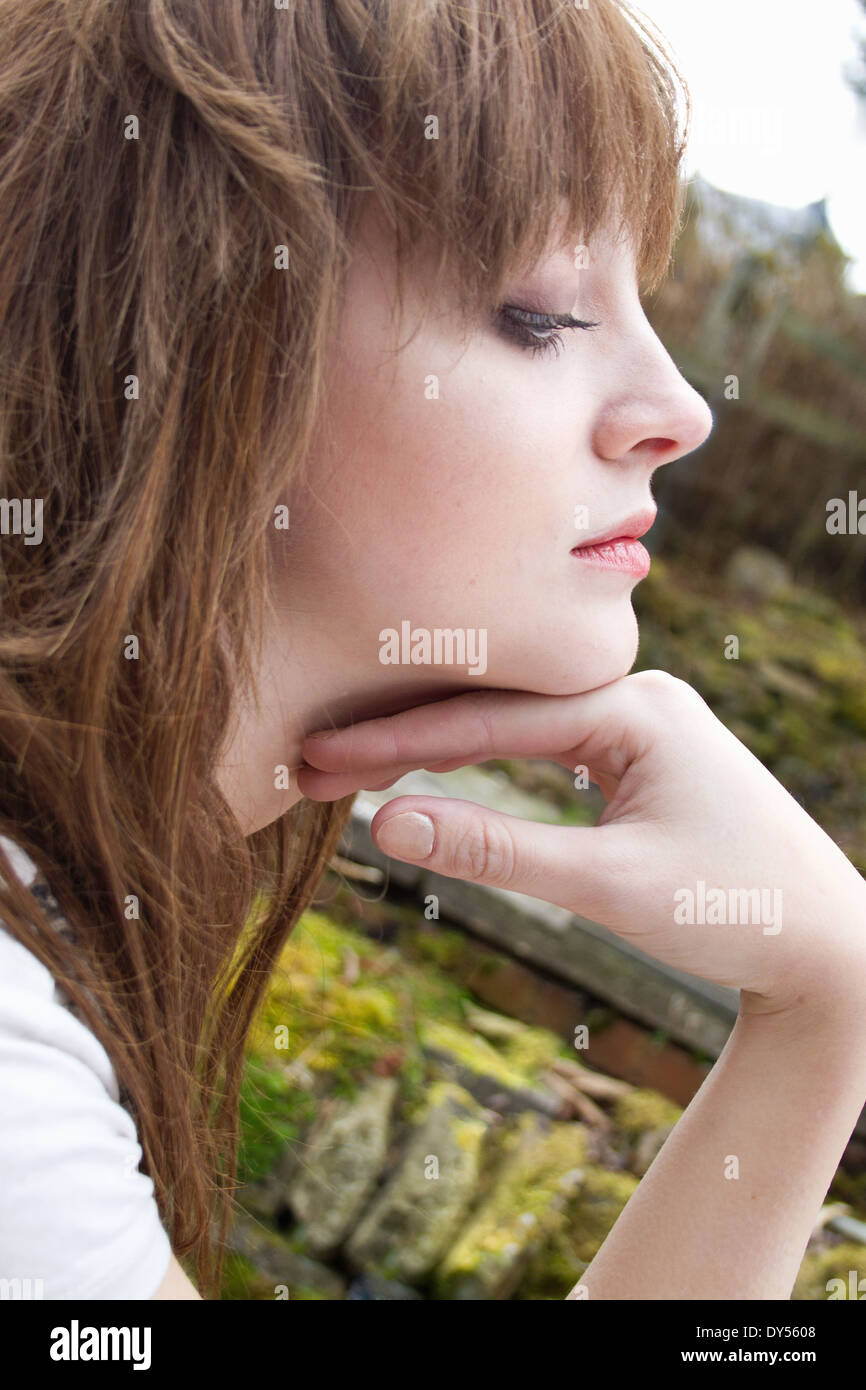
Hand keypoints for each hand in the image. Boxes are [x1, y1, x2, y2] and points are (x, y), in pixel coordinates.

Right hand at [298, 671, 865, 1018]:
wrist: (829, 946)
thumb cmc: (732, 913)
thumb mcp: (607, 887)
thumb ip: (497, 853)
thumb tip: (387, 826)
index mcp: (634, 704)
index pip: (488, 719)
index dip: (393, 742)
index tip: (317, 755)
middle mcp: (637, 691)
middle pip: (495, 708)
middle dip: (403, 735)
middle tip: (313, 757)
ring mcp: (641, 719)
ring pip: (515, 722)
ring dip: (438, 745)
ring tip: (354, 763)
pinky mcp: (642, 751)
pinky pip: (544, 742)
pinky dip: (485, 759)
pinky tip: (435, 764)